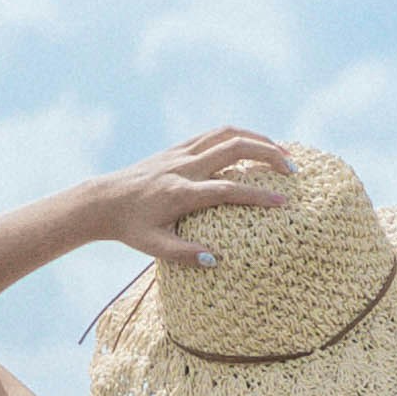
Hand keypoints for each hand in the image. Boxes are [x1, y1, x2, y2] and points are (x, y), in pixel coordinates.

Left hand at [96, 128, 298, 269]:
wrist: (103, 200)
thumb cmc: (130, 228)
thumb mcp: (154, 248)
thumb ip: (185, 255)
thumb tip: (217, 262)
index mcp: (181, 193)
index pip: (228, 189)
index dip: (258, 194)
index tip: (284, 202)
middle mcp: (184, 167)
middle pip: (235, 148)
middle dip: (269, 154)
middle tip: (293, 169)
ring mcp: (181, 152)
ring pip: (227, 133)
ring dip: (258, 139)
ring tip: (283, 152)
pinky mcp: (179, 147)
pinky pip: (214, 134)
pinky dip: (239, 136)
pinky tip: (255, 146)